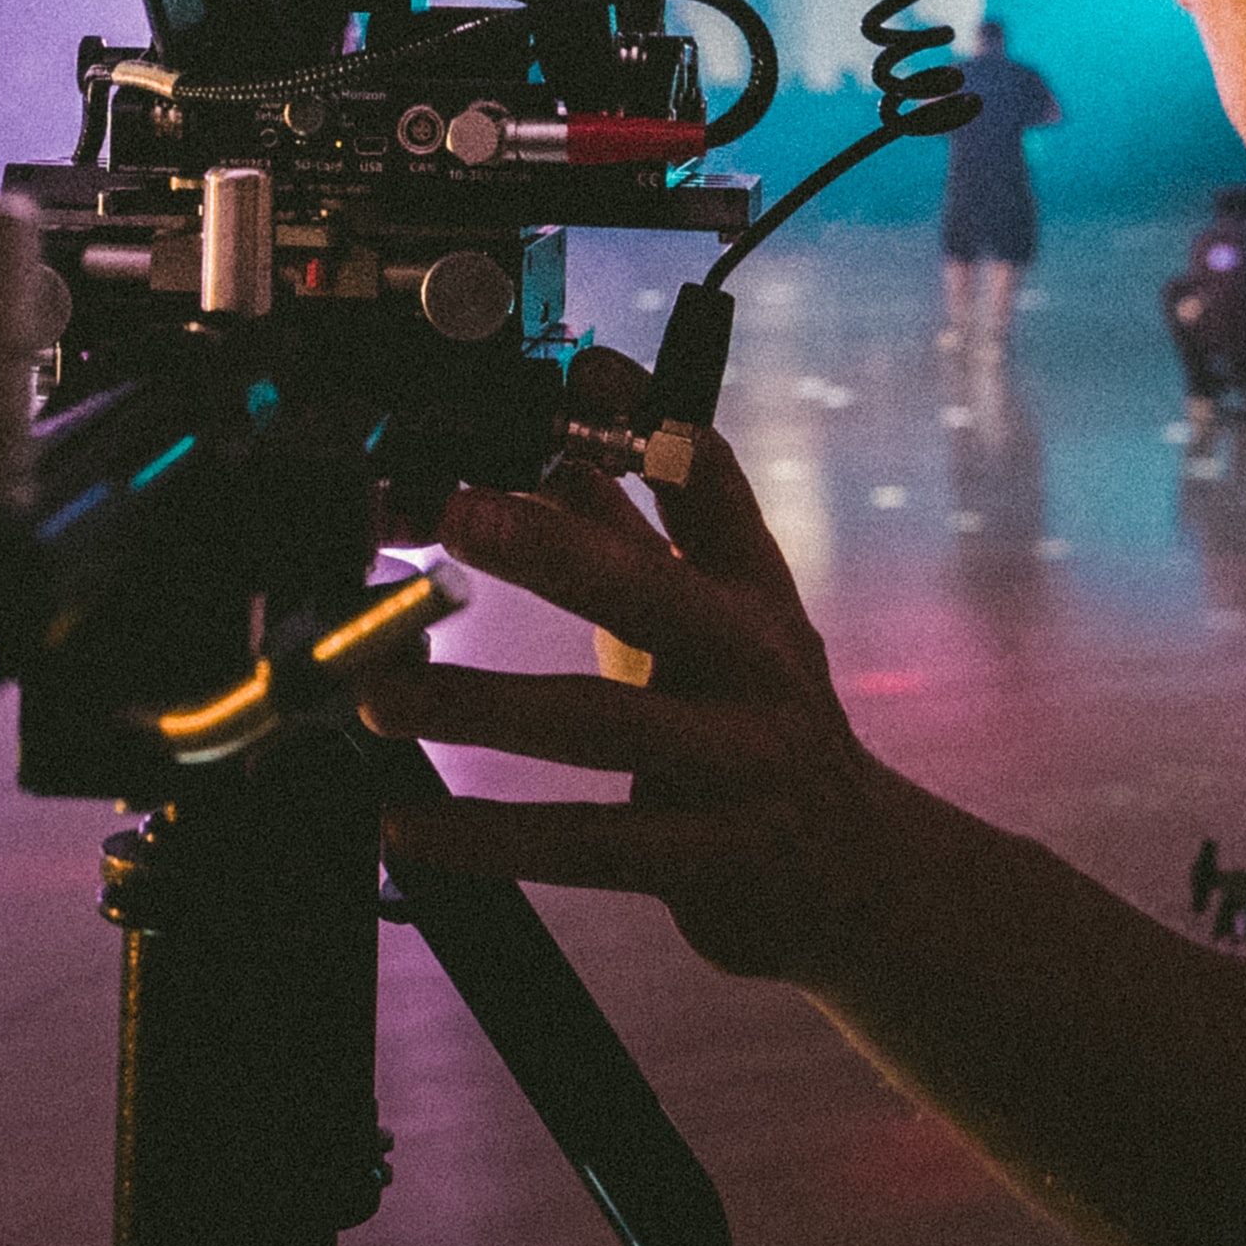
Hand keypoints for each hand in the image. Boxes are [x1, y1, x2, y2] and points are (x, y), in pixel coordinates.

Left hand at [363, 425, 932, 989]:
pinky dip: (490, 835)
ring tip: (381, 693)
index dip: (644, 418)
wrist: (864, 874)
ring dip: (477, 705)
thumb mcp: (724, 624)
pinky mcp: (707, 858)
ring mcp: (737, 765)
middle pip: (651, 591)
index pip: (708, 481)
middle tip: (452, 514)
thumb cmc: (763, 726)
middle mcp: (752, 666)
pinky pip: (585, 844)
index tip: (576, 371)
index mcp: (750, 594)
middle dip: (550, 546)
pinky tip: (412, 825)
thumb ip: (637, 545)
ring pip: (598, 724)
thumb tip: (553, 456)